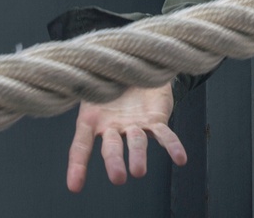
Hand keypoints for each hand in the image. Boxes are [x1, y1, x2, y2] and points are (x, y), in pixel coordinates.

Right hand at [67, 83, 185, 192]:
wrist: (136, 65)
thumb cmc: (108, 76)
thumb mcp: (93, 81)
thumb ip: (87, 86)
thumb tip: (73, 79)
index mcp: (92, 119)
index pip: (81, 146)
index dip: (77, 165)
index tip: (74, 187)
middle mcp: (113, 127)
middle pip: (112, 147)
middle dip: (114, 161)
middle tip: (118, 177)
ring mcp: (134, 125)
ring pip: (137, 142)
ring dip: (138, 155)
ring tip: (139, 171)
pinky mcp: (155, 120)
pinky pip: (164, 135)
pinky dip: (173, 146)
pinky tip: (181, 159)